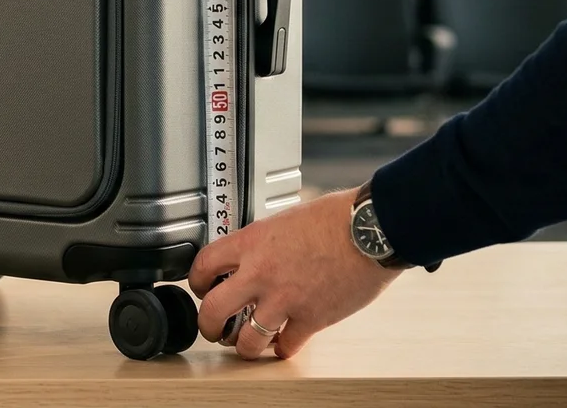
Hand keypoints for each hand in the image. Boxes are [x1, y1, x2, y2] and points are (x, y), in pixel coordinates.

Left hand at [188, 188, 401, 359]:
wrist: (370, 230)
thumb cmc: (336, 218)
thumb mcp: (284, 218)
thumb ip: (264, 240)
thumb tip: (255, 253)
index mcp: (252, 242)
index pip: (204, 265)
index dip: (196, 281)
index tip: (200, 287)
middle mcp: (261, 273)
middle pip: (213, 310)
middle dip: (207, 324)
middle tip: (211, 327)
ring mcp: (285, 299)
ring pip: (246, 340)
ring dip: (243, 345)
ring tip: (244, 344)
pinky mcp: (311, 319)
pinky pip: (286, 346)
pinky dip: (283, 348)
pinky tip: (283, 343)